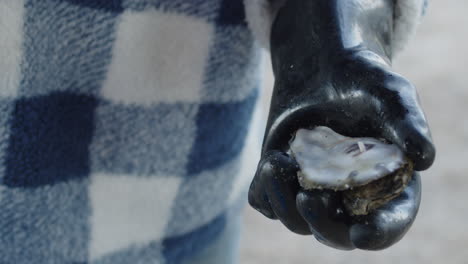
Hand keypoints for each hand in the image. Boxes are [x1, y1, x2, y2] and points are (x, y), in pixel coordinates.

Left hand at [249, 51, 433, 249]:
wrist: (319, 66)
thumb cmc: (361, 79)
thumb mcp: (388, 94)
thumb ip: (406, 123)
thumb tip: (425, 159)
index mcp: (386, 183)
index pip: (389, 222)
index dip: (379, 233)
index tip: (362, 234)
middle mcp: (349, 194)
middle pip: (337, 233)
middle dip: (322, 223)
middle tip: (308, 198)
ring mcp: (314, 190)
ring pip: (295, 221)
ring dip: (284, 201)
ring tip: (278, 162)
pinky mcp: (284, 181)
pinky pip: (266, 202)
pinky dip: (266, 189)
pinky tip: (272, 160)